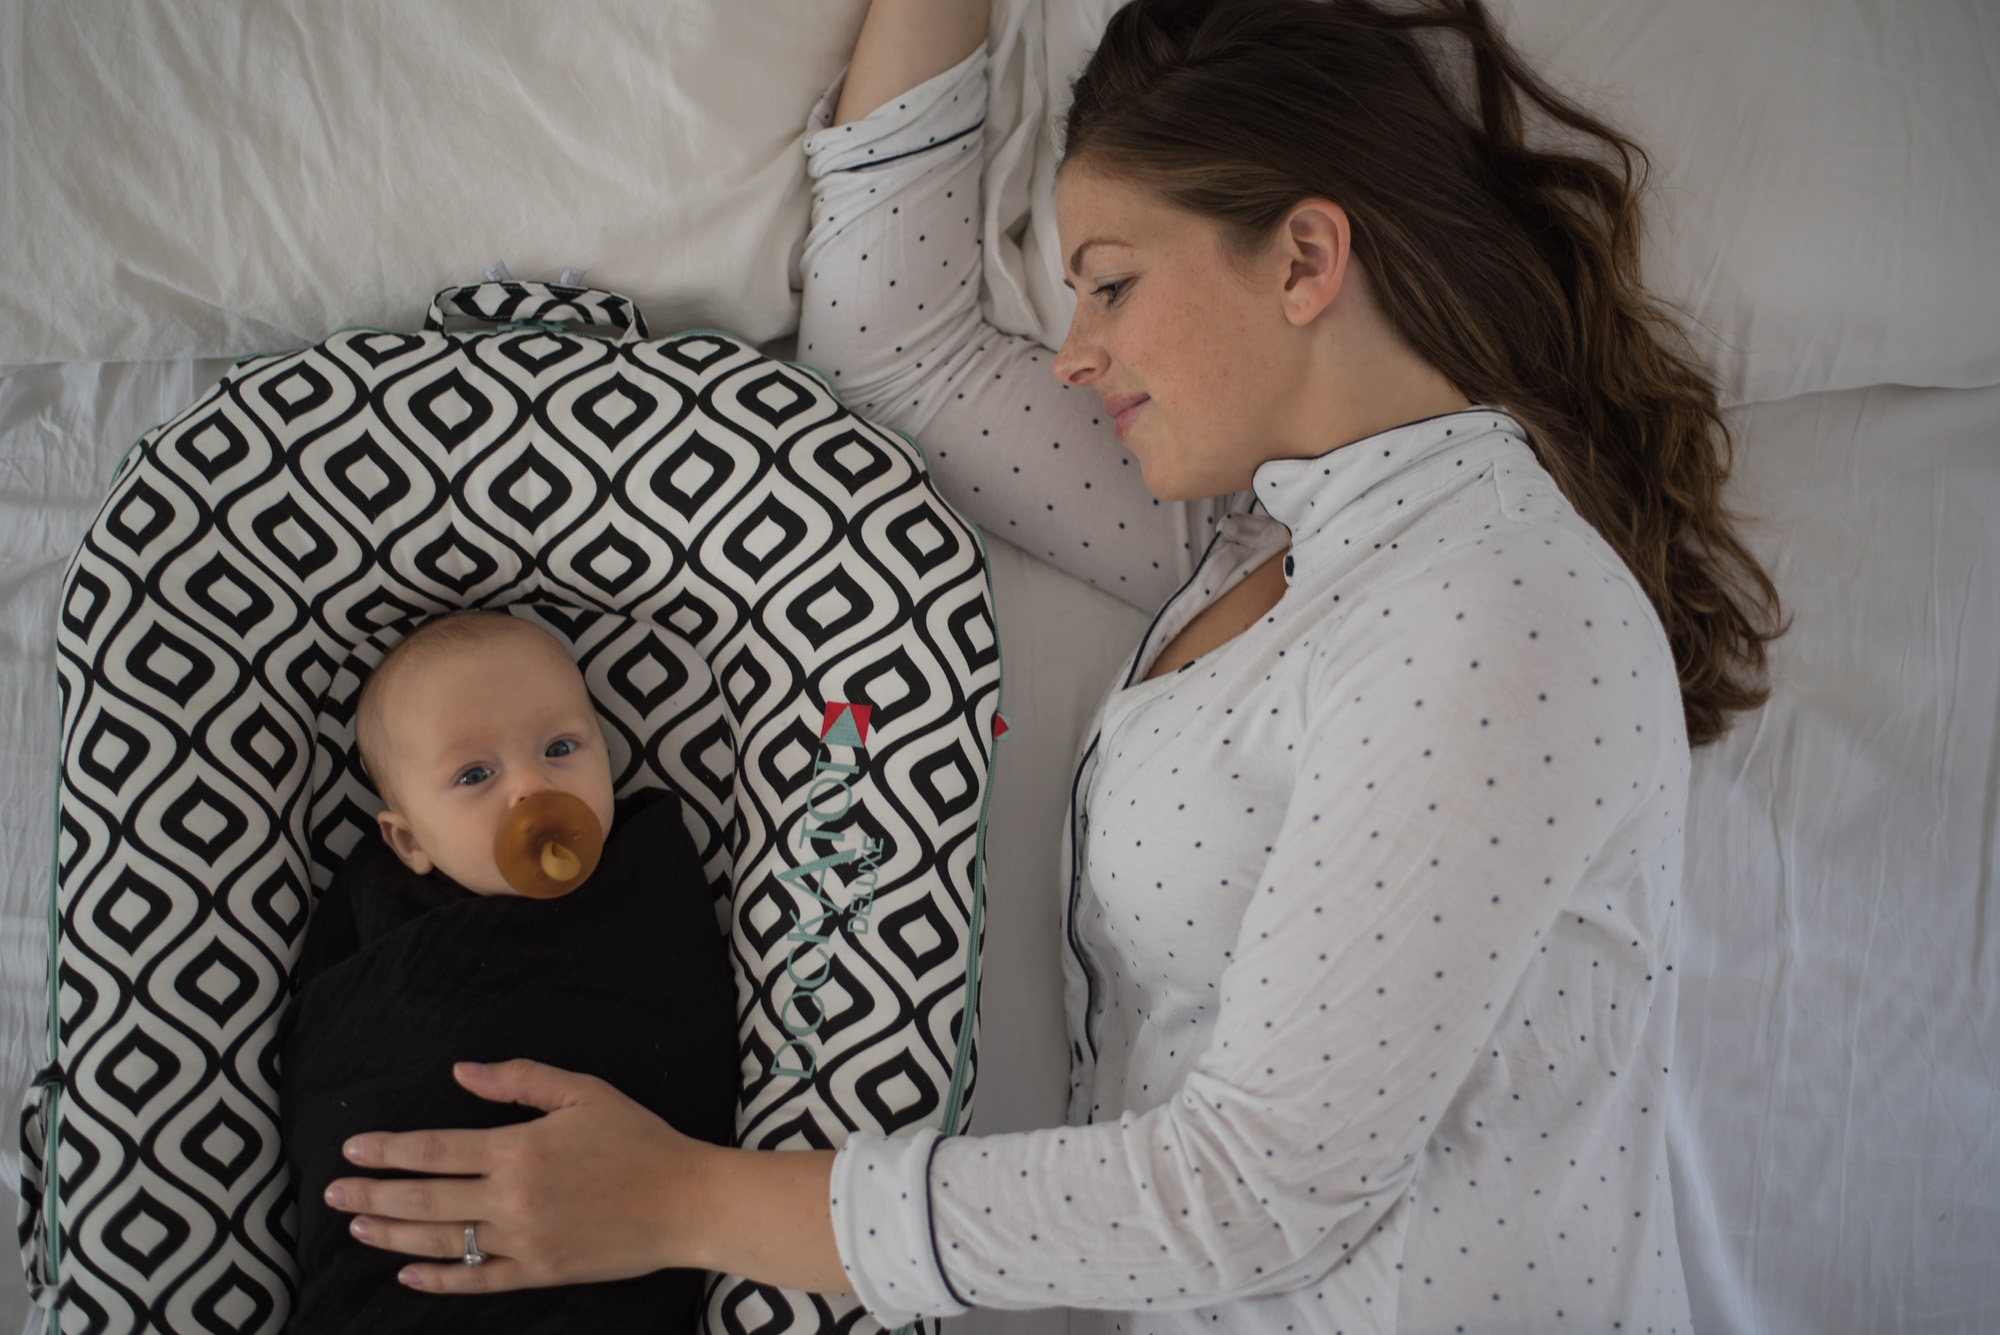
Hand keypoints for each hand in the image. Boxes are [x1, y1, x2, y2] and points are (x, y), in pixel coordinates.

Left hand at [325, 1059, 707, 1292]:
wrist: (685, 1201)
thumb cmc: (637, 1139)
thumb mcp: (582, 1092)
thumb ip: (518, 1079)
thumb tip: (461, 1072)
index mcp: (519, 1148)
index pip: (435, 1150)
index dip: (388, 1150)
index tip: (353, 1149)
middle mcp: (513, 1198)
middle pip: (425, 1198)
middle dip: (373, 1194)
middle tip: (334, 1192)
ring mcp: (522, 1241)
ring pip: (441, 1240)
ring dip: (392, 1233)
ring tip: (358, 1224)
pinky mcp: (538, 1272)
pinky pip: (476, 1279)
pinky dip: (437, 1278)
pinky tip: (408, 1272)